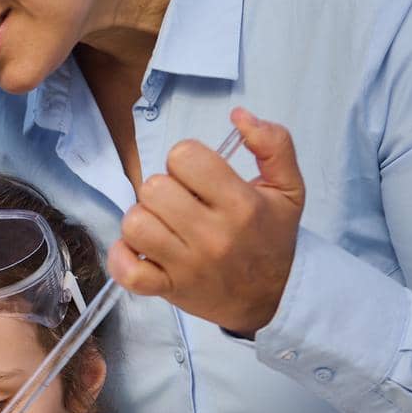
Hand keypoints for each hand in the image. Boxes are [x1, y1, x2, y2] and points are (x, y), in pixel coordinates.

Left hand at [108, 107, 306, 336]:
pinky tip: (137, 249)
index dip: (185, 160)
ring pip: (136, 224)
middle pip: (154, 188)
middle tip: (180, 202)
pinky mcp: (167, 289)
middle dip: (163, 188)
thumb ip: (273, 144)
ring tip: (162, 224)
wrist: (271, 297)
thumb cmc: (272, 238)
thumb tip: (240, 115)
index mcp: (241, 204)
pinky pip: (127, 271)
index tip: (196, 177)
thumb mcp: (289, 188)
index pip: (186, 158)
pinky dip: (122, 257)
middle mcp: (212, 235)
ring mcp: (186, 265)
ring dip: (142, 219)